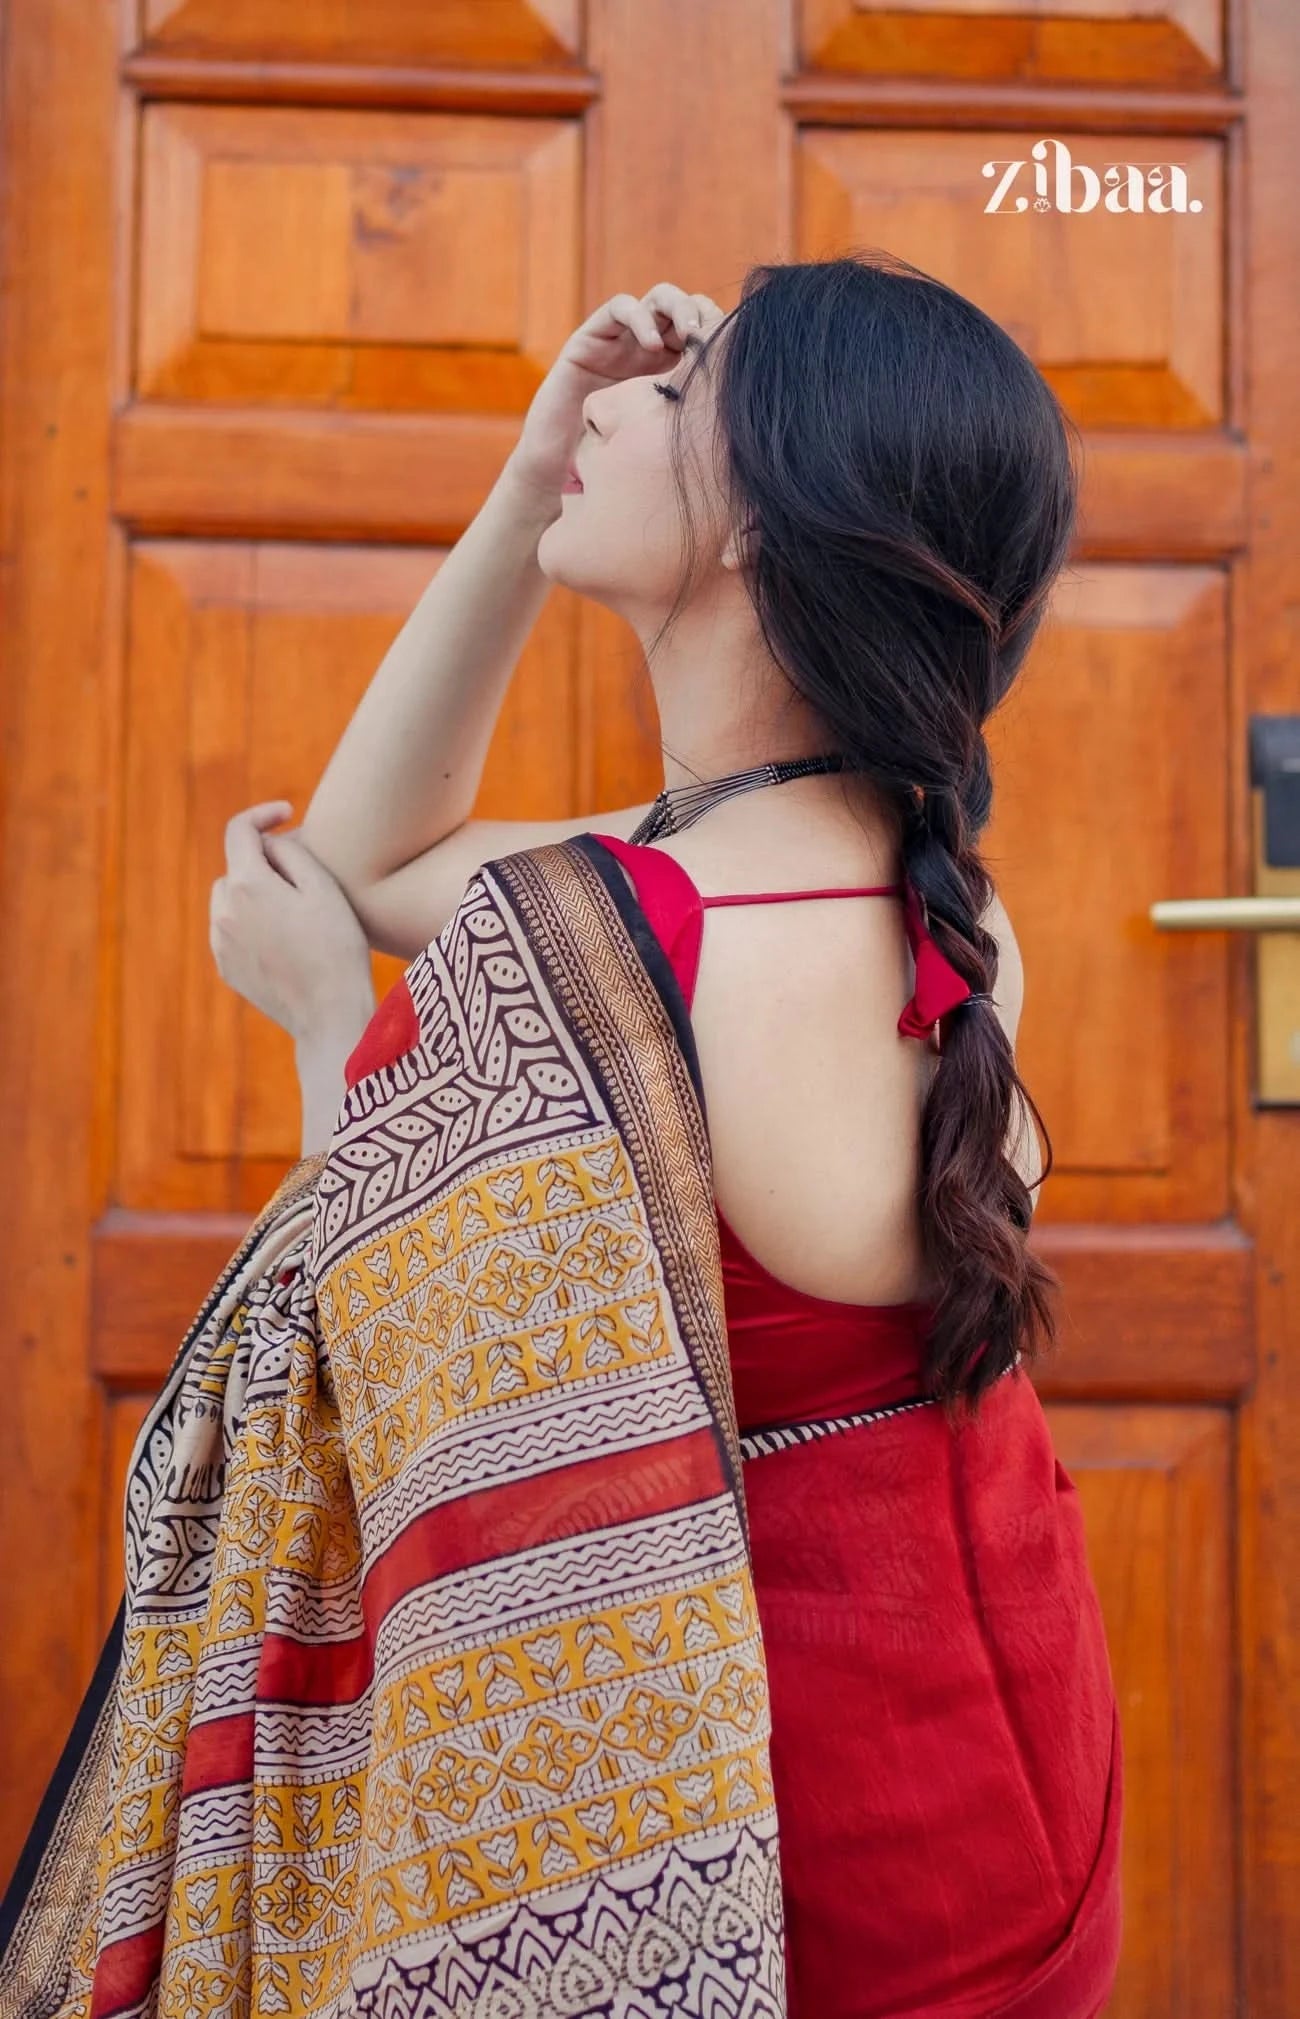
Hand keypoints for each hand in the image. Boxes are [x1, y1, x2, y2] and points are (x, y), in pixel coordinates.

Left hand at [209, 801, 375, 1044]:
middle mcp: (224, 910)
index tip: (288, 813)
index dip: (263, 814)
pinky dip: (252, 926)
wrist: (329, 1014)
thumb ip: (290, 852)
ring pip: (231, 901)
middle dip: (265, 866)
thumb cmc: (336, 947)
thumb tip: (267, 845)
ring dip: (256, 897)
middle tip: (306, 881)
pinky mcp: (226, 967)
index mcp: (247, 884)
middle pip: (237, 869)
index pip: (239, 830)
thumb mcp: (324, 888)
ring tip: (298, 918)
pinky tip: (287, 944)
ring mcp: (221, 942)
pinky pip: (232, 932)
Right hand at [505, 283, 726, 508]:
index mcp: (673, 368)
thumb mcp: (668, 439)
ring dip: (678, 308)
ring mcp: (621, 339)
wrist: (560, 470)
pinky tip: (653, 345)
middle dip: (703, 314)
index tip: (737, 351)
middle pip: (686, 309)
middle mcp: (650, 348)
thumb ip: (698, 422)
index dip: (722, 332)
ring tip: (689, 335)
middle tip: (712, 338)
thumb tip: (749, 429)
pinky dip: (641, 318)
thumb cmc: (615, 463)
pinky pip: (620, 308)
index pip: (705, 331)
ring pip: (658, 299)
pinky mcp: (592, 336)